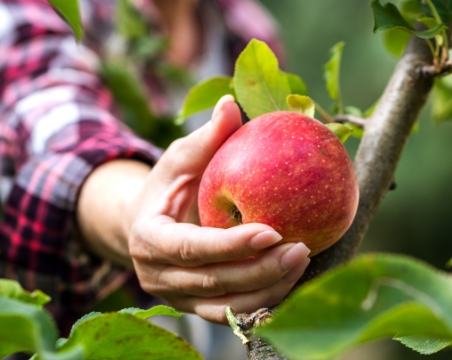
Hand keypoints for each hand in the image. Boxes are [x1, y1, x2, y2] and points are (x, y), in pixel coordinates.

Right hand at [128, 95, 310, 322]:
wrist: (147, 226)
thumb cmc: (168, 186)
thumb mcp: (180, 159)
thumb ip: (206, 139)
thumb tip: (232, 104)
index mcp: (148, 240)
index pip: (189, 248)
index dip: (230, 245)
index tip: (272, 230)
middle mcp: (158, 277)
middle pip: (214, 282)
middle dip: (260, 270)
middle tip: (302, 248)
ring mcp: (178, 298)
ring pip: (227, 306)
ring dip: (269, 289)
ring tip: (304, 261)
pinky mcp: (198, 308)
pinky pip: (234, 312)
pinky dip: (265, 300)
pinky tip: (294, 280)